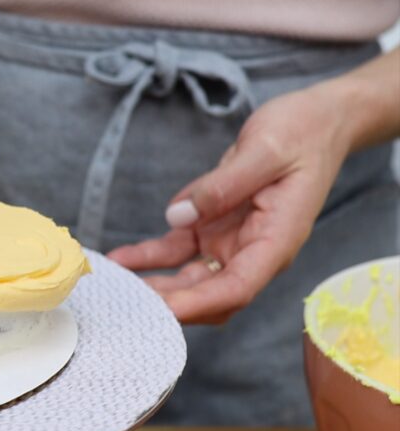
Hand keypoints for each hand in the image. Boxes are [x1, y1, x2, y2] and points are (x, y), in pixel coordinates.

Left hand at [107, 86, 351, 323]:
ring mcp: (231, 241)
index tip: (163, 310)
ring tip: (114, 284)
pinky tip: (121, 259)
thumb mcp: (264, 150)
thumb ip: (223, 185)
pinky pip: (177, 250)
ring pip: (189, 279)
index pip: (237, 288)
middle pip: (208, 294)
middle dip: (169, 302)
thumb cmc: (301, 133)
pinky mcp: (214, 227)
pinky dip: (149, 257)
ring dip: (154, 286)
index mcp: (276, 240)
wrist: (316, 120)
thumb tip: (178, 215)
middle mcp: (253, 250)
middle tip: (124, 302)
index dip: (199, 304)